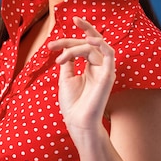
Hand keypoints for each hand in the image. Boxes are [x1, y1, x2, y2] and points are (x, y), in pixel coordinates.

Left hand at [48, 17, 115, 131]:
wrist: (77, 121)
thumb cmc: (72, 103)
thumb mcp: (66, 77)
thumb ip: (69, 60)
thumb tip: (66, 47)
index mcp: (89, 67)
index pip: (82, 47)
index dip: (67, 42)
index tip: (50, 46)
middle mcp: (98, 66)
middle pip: (88, 43)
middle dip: (71, 39)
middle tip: (53, 44)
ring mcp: (104, 70)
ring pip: (93, 47)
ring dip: (76, 47)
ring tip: (63, 53)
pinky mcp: (108, 74)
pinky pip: (109, 53)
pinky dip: (100, 43)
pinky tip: (89, 40)